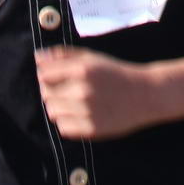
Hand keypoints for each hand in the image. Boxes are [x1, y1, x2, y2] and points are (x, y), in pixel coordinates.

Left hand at [35, 46, 152, 138]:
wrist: (145, 95)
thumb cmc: (116, 74)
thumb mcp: (92, 58)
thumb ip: (64, 55)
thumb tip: (38, 57)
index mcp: (82, 69)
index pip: (43, 74)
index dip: (46, 76)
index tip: (55, 78)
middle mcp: (82, 90)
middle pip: (46, 94)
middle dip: (51, 92)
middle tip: (67, 91)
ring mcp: (87, 111)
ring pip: (52, 112)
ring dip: (58, 108)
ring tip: (74, 104)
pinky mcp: (92, 129)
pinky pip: (64, 128)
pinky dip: (68, 122)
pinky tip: (80, 115)